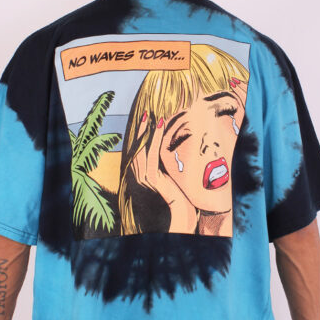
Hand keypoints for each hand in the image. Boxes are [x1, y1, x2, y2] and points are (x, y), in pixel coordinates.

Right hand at [132, 112, 197, 232]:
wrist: (182, 206)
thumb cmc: (178, 187)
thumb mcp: (168, 169)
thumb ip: (163, 158)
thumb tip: (166, 139)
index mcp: (140, 172)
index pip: (137, 148)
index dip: (139, 133)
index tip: (145, 118)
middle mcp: (137, 174)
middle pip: (136, 146)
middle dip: (141, 129)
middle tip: (146, 113)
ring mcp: (142, 177)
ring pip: (143, 148)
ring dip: (148, 131)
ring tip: (154, 117)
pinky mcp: (150, 178)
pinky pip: (151, 154)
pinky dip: (154, 139)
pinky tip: (159, 127)